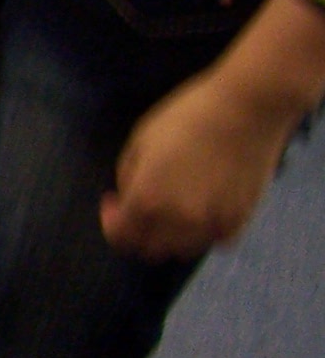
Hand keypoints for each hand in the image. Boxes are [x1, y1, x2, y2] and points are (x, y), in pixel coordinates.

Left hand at [100, 65, 302, 260]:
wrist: (246, 108)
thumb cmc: (188, 116)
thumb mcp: (140, 140)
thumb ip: (129, 176)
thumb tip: (129, 197)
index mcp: (146, 199)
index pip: (120, 236)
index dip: (111, 222)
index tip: (114, 204)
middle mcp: (177, 219)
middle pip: (150, 249)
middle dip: (139, 232)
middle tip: (141, 209)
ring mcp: (211, 223)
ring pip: (183, 250)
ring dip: (171, 237)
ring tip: (173, 210)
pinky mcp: (240, 218)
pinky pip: (216, 240)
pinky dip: (205, 233)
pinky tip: (203, 212)